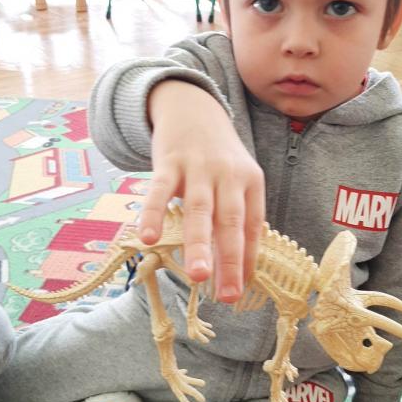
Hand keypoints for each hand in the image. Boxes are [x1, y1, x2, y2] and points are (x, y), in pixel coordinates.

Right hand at [141, 80, 264, 301]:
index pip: (252, 226)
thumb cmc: (217, 155)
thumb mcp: (238, 178)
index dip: (247, 259)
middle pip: (229, 221)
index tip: (240, 289)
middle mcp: (228, 175)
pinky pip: (161, 190)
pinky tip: (149, 238)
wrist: (192, 107)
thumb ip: (238, 215)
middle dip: (228, 260)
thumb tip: (239, 268)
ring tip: (196, 276)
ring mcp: (199, 167)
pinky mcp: (170, 161)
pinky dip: (154, 214)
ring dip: (198, 244)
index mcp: (250, 182)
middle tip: (226, 295)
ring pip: (199, 210)